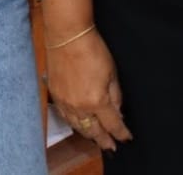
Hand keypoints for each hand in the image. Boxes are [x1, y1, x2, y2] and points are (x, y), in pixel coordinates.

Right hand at [47, 31, 131, 151]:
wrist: (68, 36)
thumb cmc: (92, 50)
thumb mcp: (112, 73)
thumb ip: (115, 95)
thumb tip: (118, 111)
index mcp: (97, 101)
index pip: (112, 124)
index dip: (121, 133)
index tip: (126, 137)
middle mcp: (79, 107)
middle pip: (93, 131)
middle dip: (104, 140)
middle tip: (111, 146)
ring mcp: (65, 103)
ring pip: (78, 127)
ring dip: (89, 133)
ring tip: (97, 137)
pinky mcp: (55, 96)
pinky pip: (66, 117)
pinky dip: (75, 123)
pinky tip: (80, 124)